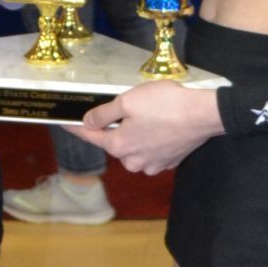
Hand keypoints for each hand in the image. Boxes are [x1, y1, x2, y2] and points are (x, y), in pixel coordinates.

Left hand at [75, 81, 223, 177]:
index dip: (75, 127)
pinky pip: (151, 151)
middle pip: (114, 142)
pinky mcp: (168, 162)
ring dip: (135, 133)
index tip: (63, 122)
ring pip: (134, 148)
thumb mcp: (128, 101)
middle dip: (116, 126)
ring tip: (150, 114)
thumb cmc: (166, 104)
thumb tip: (87, 122)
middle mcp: (132, 161)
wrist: (204, 115)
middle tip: (129, 106)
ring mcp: (152, 165)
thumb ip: (104, 113)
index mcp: (118, 146)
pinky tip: (162, 125)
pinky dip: (152, 139)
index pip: (89, 136)